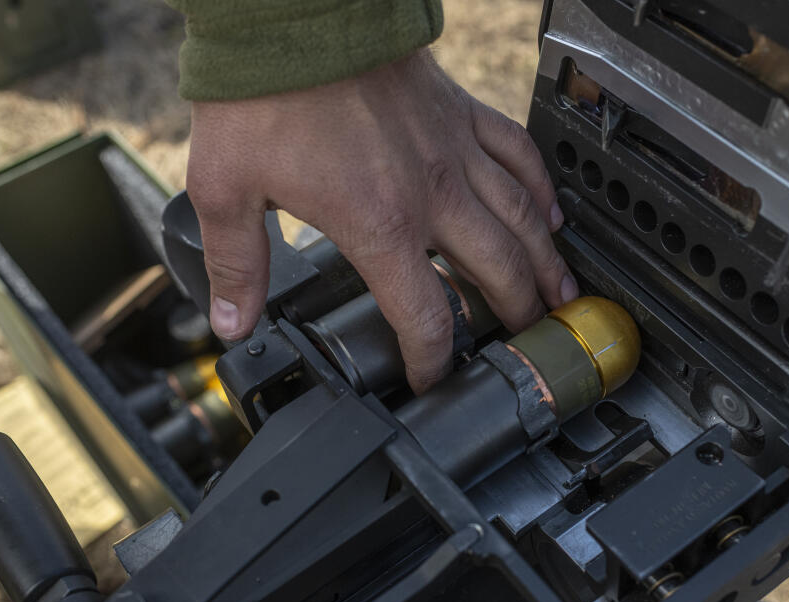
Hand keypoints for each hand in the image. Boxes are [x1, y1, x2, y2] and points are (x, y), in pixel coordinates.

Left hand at [186, 48, 576, 392]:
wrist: (294, 16)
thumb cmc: (263, 94)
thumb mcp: (227, 190)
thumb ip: (238, 265)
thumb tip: (234, 322)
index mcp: (380, 225)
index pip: (424, 316)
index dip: (433, 360)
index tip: (432, 378)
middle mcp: (432, 195)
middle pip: (497, 273)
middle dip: (515, 318)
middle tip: (526, 344)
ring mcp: (454, 151)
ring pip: (523, 219)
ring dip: (546, 264)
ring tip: (562, 296)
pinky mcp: (461, 112)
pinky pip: (519, 153)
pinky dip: (542, 186)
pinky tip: (552, 211)